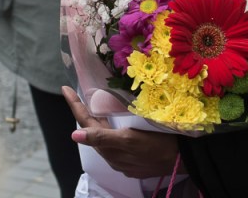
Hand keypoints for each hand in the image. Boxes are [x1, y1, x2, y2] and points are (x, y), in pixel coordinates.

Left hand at [62, 86, 182, 179]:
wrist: (182, 158)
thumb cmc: (158, 145)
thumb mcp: (129, 139)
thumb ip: (102, 137)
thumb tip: (74, 135)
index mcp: (109, 146)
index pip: (86, 122)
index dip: (75, 105)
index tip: (65, 89)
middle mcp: (112, 153)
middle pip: (93, 127)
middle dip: (83, 110)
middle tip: (75, 93)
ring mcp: (121, 157)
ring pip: (103, 135)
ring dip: (96, 120)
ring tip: (91, 104)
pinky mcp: (131, 159)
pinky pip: (114, 142)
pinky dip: (109, 129)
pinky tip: (112, 122)